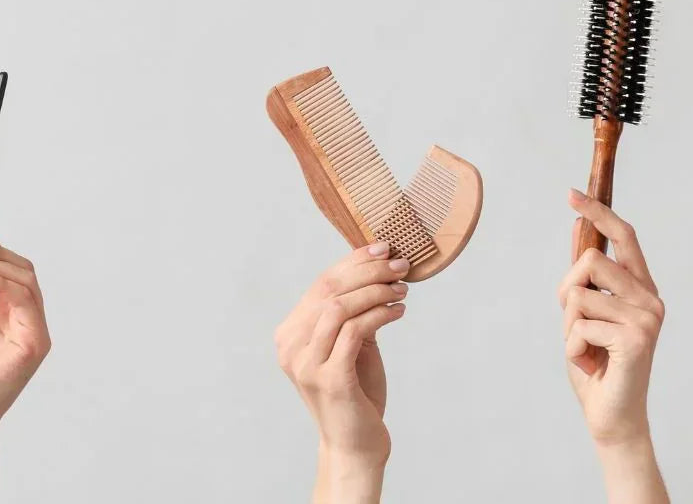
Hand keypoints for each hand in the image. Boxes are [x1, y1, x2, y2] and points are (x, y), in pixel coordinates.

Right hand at [273, 242, 408, 500]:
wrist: (355, 445)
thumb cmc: (356, 393)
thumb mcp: (351, 345)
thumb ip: (352, 313)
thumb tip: (375, 267)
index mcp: (290, 335)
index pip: (320, 283)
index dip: (353, 261)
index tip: (383, 248)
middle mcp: (290, 347)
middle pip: (329, 289)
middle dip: (368, 271)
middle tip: (400, 266)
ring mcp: (306, 364)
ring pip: (341, 306)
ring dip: (376, 291)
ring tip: (402, 290)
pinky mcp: (330, 378)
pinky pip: (356, 331)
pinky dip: (380, 314)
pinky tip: (398, 312)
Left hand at [560, 191, 668, 503]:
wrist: (611, 416)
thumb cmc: (597, 366)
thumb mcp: (586, 316)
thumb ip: (587, 284)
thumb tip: (580, 241)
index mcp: (641, 288)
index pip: (623, 237)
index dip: (598, 213)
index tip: (571, 194)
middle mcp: (650, 298)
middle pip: (589, 262)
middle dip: (568, 293)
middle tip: (579, 328)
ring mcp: (647, 317)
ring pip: (579, 295)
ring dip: (570, 327)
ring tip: (589, 350)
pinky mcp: (637, 338)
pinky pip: (580, 325)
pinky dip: (574, 348)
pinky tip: (593, 365)